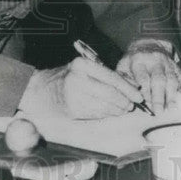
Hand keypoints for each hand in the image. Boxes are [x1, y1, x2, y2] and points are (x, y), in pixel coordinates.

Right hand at [18, 57, 143, 118]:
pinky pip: (97, 114)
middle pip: (110, 94)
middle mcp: (78, 80)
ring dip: (118, 110)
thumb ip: (106, 75)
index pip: (111, 78)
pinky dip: (107, 114)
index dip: (128, 88)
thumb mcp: (85, 68)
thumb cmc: (68, 76)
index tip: (138, 95)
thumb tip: (131, 86)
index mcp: (82, 65)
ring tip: (123, 109)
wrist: (42, 90)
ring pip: (105, 106)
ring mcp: (74, 97)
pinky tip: (111, 112)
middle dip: (125, 101)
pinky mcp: (73, 110)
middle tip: (132, 105)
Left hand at [116, 39, 180, 112]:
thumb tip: (128, 97)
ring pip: (171, 78)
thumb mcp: (123, 66)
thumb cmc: (133, 61)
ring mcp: (166, 62)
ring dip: (172, 94)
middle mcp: (154, 61)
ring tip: (172, 107)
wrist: (146, 44)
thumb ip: (124, 80)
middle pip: (158, 79)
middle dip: (159, 97)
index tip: (145, 104)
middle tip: (159, 112)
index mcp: (139, 61)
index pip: (143, 78)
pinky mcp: (174, 65)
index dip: (145, 92)